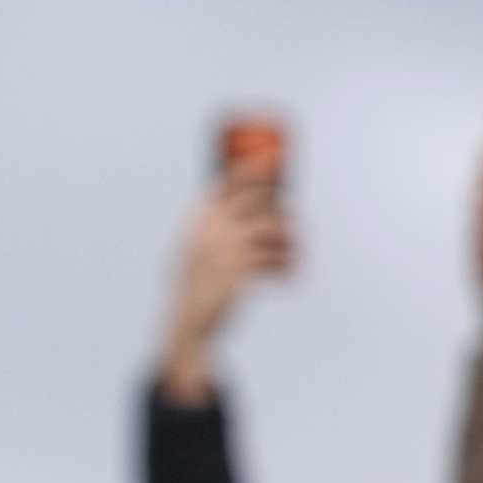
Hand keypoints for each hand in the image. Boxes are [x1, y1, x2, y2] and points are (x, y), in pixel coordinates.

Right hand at [157, 169, 293, 407]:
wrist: (189, 321)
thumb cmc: (197, 284)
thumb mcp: (195, 248)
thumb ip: (215, 226)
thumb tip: (257, 209)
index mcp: (196, 219)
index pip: (224, 183)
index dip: (248, 169)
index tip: (270, 160)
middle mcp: (209, 228)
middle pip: (255, 198)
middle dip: (280, 203)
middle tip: (294, 213)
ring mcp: (225, 247)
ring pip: (273, 226)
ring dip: (289, 239)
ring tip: (293, 250)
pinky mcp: (241, 270)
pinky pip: (278, 257)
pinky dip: (289, 265)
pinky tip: (289, 274)